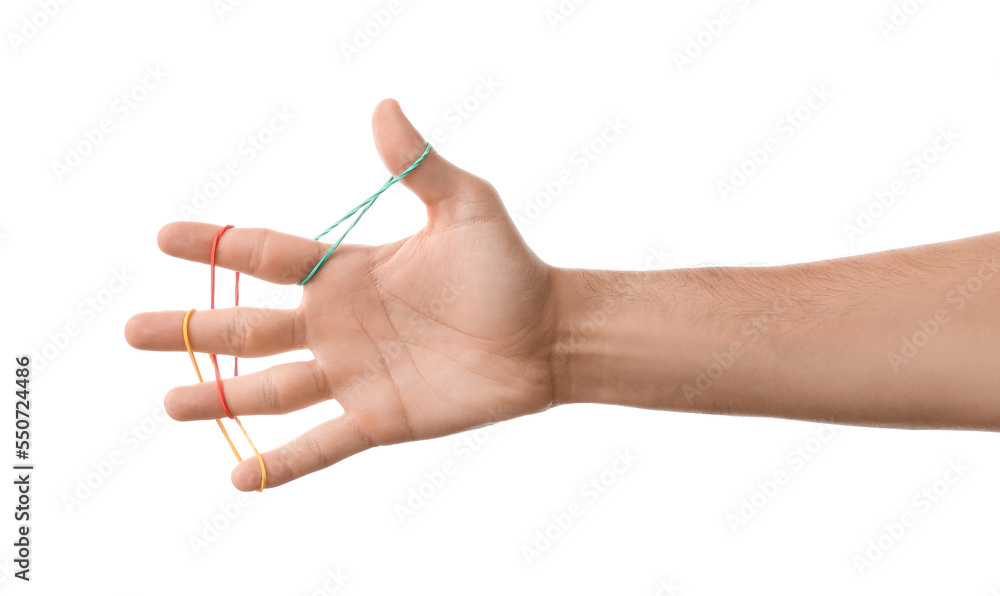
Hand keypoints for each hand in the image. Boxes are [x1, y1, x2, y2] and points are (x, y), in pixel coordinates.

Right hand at [126, 99, 558, 490]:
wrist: (547, 336)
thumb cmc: (508, 268)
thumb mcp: (466, 206)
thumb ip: (420, 165)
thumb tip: (384, 106)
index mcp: (349, 272)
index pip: (268, 256)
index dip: (216, 244)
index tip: (163, 236)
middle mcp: (340, 324)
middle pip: (250, 327)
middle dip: (193, 328)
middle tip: (132, 330)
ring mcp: (355, 375)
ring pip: (272, 388)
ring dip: (220, 396)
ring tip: (171, 401)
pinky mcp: (380, 418)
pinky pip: (321, 444)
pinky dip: (282, 463)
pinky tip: (240, 478)